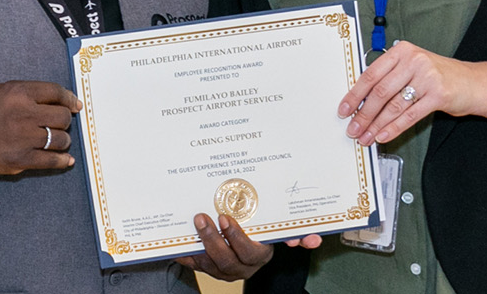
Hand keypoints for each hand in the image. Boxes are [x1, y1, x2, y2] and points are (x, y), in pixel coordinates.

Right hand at [0, 80, 80, 174]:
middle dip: (64, 120)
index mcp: (20, 93)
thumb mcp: (3, 91)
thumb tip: (62, 99)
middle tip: (59, 124)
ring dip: (63, 140)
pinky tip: (67, 160)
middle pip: (62, 116)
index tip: (75, 105)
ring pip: (61, 139)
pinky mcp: (22, 159)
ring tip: (57, 140)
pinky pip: (52, 160)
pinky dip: (63, 161)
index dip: (69, 99)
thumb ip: (30, 92)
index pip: (56, 92)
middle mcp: (25, 114)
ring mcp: (24, 138)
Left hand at [176, 214, 303, 279]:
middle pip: (226, 260)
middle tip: (204, 217)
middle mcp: (241, 267)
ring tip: (195, 221)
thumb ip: (293, 233)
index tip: (226, 219)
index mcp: (259, 256)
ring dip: (200, 243)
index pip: (250, 253)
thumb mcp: (276, 230)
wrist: (242, 245)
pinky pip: (192, 263)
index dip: (237, 238)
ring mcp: (223, 270)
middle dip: (213, 239)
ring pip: (210, 264)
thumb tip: (312, 240)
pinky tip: (174, 243)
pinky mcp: (206, 267)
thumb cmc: (260, 231)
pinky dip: (183, 254)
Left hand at [341, 41, 473, 145]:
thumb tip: (360, 101)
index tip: (344, 109)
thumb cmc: (438, 75)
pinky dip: (394, 128)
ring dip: (376, 124)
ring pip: (393, 105)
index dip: (355, 94)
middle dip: (363, 114)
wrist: (473, 82)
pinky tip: (383, 136)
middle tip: (353, 128)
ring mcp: (427, 78)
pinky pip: (410, 115)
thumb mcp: (412, 67)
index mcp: (402, 51)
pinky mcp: (439, 95)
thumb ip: (389, 77)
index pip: (371, 74)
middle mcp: (414, 61)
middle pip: (380, 91)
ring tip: (366, 136)